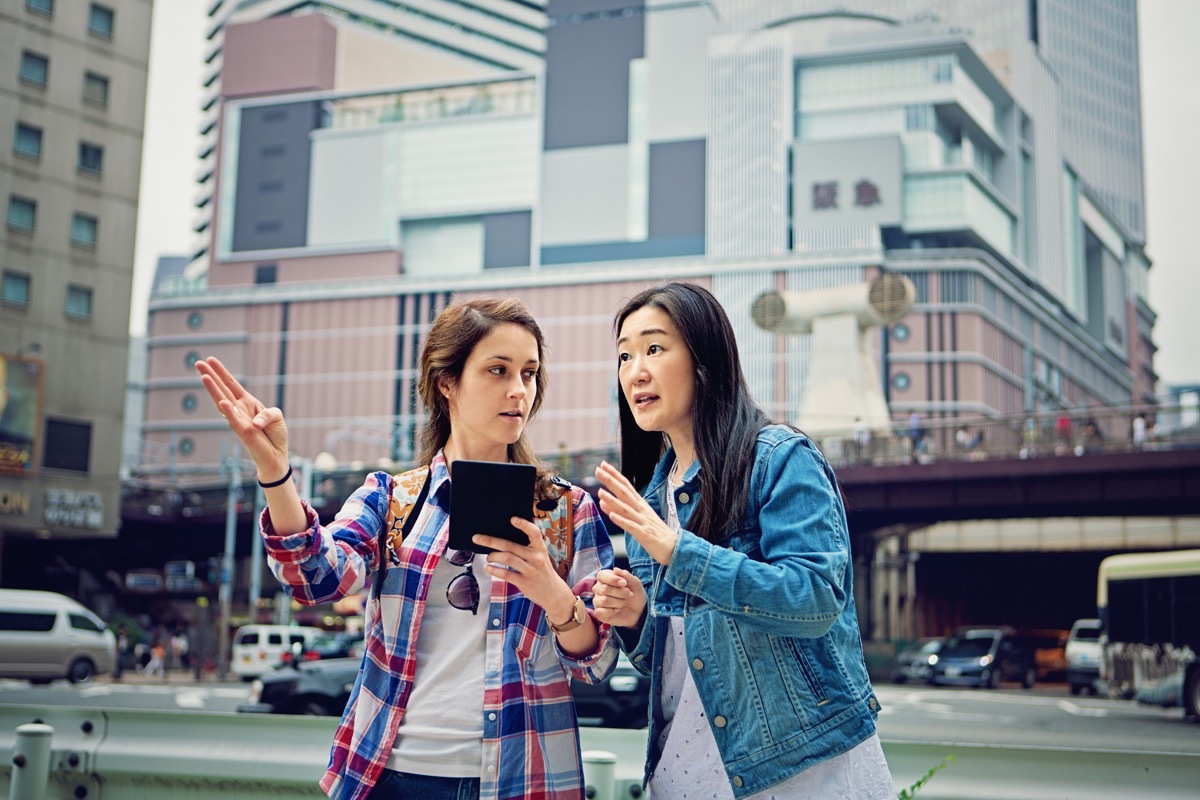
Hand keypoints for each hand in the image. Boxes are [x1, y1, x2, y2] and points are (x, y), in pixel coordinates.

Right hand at [195, 357, 288, 480]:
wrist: (276, 456)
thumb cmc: (275, 435)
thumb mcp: (277, 416)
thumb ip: (269, 413)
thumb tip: (255, 423)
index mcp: (247, 403)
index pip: (231, 384)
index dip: (221, 372)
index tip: (210, 359)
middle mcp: (239, 410)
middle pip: (222, 390)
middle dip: (210, 376)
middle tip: (197, 363)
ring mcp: (239, 420)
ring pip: (223, 402)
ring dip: (214, 390)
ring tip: (204, 377)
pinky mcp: (243, 433)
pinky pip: (234, 421)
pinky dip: (229, 412)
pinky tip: (222, 403)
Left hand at [475, 517, 575, 623]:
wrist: (554, 594)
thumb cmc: (542, 572)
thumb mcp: (541, 557)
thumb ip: (528, 548)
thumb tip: (504, 539)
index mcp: (540, 548)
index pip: (534, 532)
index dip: (524, 524)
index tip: (512, 519)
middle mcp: (536, 557)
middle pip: (510, 545)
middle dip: (490, 541)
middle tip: (476, 538)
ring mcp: (530, 570)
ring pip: (507, 558)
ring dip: (492, 556)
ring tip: (488, 557)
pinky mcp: (524, 582)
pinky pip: (506, 574)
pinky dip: (494, 570)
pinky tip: (488, 568)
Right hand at [593, 567, 645, 628]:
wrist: (639, 611)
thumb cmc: (635, 595)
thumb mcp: (635, 584)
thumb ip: (626, 576)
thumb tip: (615, 569)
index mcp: (606, 578)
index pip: (602, 575)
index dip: (613, 579)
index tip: (624, 583)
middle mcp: (599, 588)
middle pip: (604, 589)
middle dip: (620, 592)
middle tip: (629, 594)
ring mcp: (597, 601)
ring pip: (604, 600)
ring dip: (619, 602)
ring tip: (623, 603)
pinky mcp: (599, 613)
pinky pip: (600, 612)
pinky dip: (612, 611)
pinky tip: (617, 610)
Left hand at [595, 461, 677, 565]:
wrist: (674, 548)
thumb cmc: (654, 533)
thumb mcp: (636, 519)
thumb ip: (619, 510)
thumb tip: (603, 501)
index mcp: (640, 505)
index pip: (626, 486)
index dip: (615, 475)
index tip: (603, 464)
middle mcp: (641, 510)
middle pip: (625, 493)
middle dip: (611, 481)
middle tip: (598, 470)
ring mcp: (643, 522)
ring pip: (626, 509)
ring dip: (613, 500)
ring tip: (600, 492)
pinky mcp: (645, 535)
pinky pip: (632, 527)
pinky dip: (621, 521)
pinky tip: (611, 516)